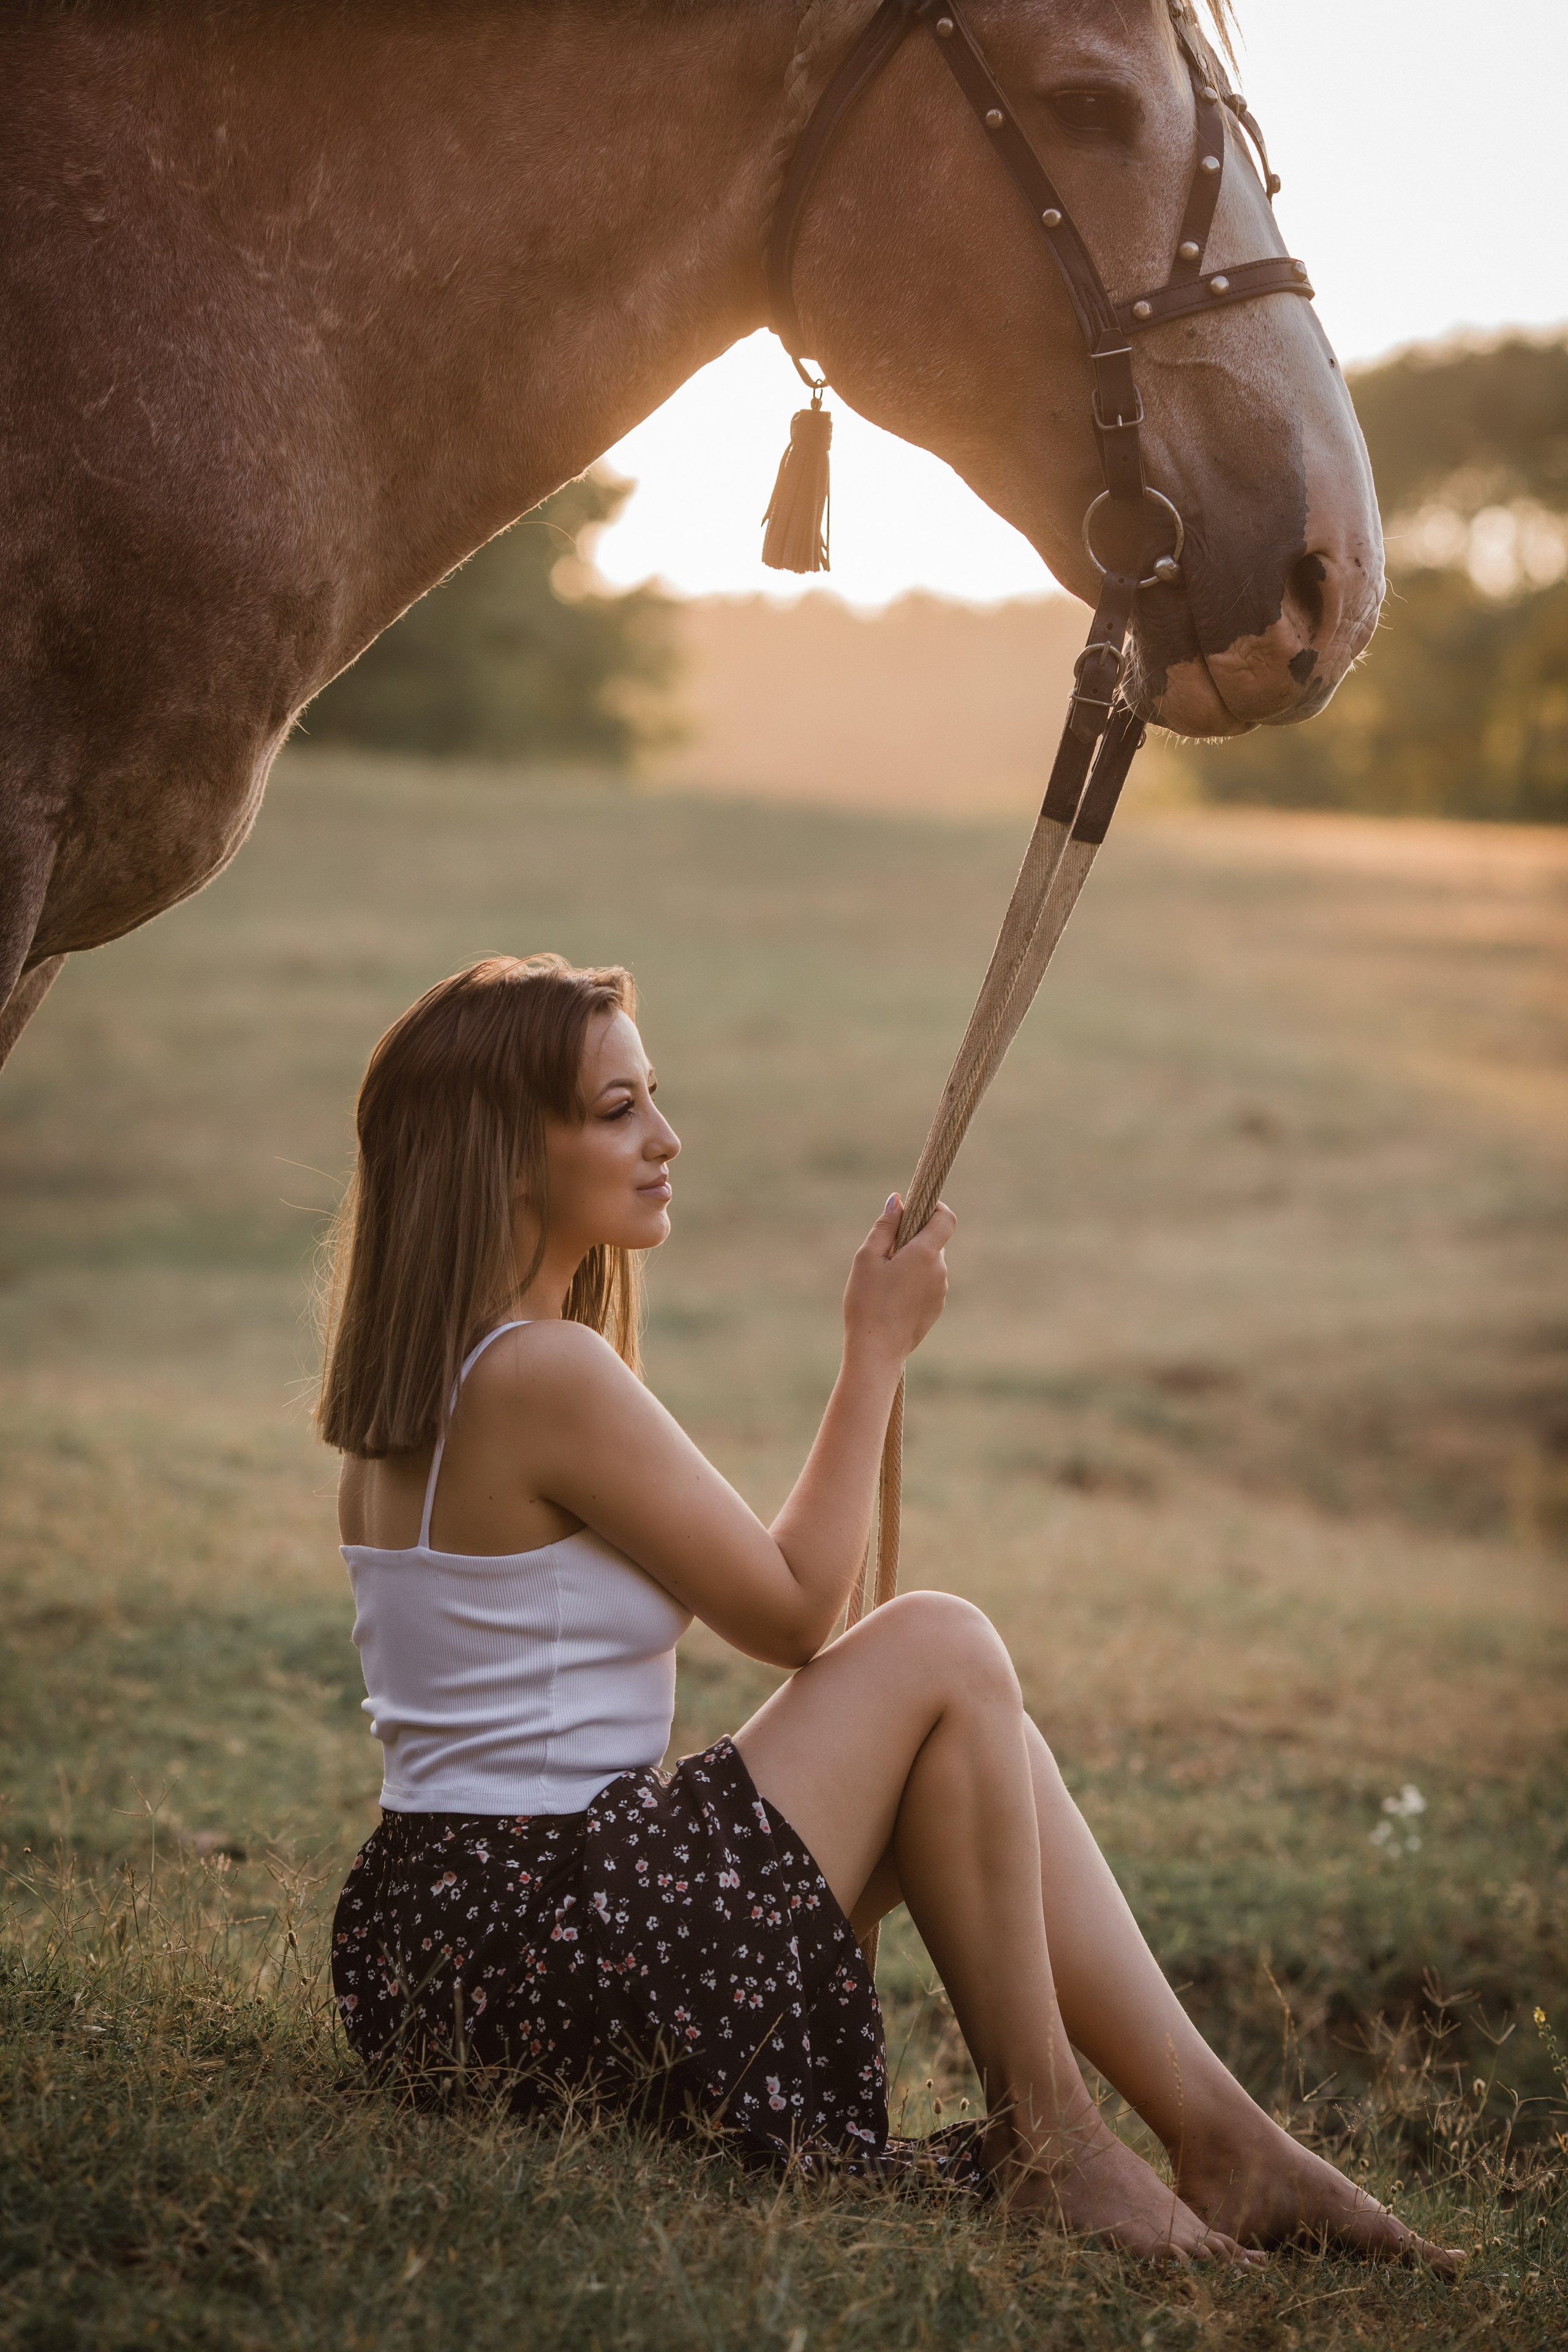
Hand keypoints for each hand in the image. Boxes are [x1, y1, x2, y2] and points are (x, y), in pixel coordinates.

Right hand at [842, 1193, 955, 1370]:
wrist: (876, 1350)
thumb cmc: (867, 1301)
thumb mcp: (867, 1258)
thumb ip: (885, 1226)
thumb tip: (898, 1200)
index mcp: (926, 1253)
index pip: (946, 1218)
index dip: (935, 1208)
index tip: (916, 1209)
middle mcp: (940, 1271)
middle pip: (934, 1242)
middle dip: (914, 1240)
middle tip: (884, 1252)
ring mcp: (940, 1292)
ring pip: (930, 1265)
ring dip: (912, 1263)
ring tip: (884, 1280)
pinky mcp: (935, 1309)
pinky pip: (928, 1285)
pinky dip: (914, 1283)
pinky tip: (891, 1298)